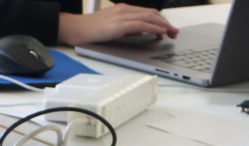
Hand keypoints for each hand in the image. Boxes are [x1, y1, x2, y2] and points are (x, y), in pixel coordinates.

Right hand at [57, 4, 178, 46]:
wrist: (74, 29)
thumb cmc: (89, 30)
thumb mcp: (111, 27)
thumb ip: (126, 28)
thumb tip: (141, 33)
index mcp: (123, 9)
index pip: (147, 12)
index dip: (160, 20)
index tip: (168, 28)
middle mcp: (124, 10)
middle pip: (152, 13)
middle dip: (165, 23)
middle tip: (174, 32)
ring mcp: (122, 16)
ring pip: (150, 17)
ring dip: (163, 25)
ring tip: (171, 33)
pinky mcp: (119, 25)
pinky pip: (141, 25)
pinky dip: (153, 28)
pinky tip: (160, 32)